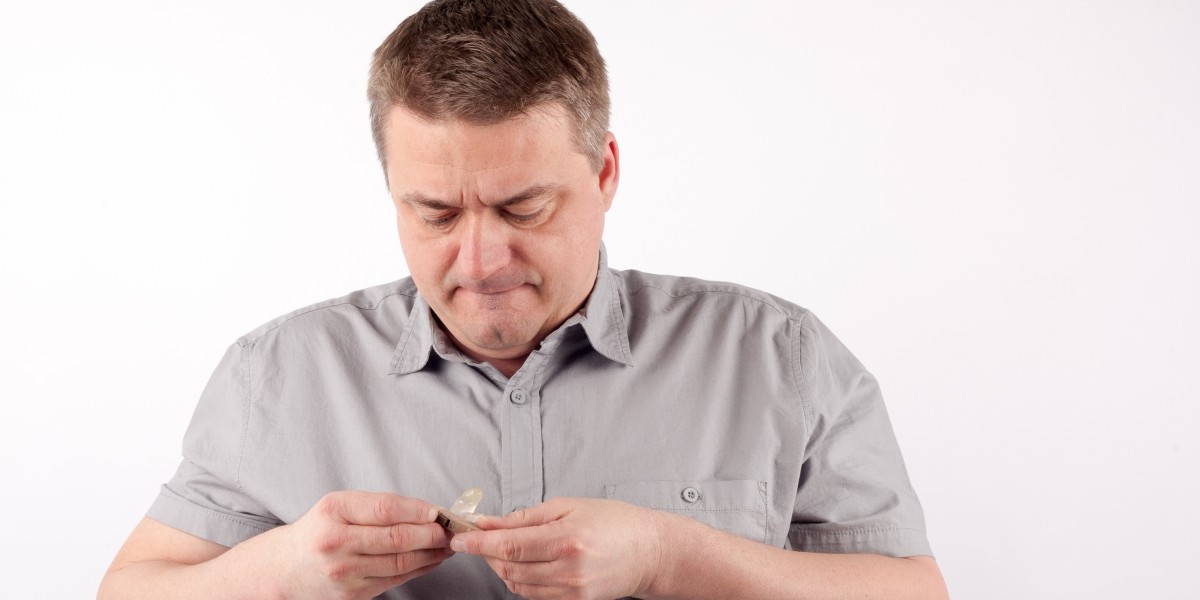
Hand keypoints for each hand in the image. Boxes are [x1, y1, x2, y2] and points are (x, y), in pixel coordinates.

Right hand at [268, 491, 452, 599]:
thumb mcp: (339, 506)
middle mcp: (336, 542)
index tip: (438, 511)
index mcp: (333, 511)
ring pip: (400, 562)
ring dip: (431, 553)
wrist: (287, 568)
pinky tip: (431, 560)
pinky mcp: (352, 595)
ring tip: (447, 544)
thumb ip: (378, 506)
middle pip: (396, 538)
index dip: (418, 510)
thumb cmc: (320, 530)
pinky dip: (419, 569)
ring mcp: (343, 572)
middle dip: (431, 534)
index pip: (385, 509)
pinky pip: (395, 580)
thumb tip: (427, 511)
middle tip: (450, 529)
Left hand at [449, 497, 666, 599]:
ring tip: (503, 548)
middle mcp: (568, 569)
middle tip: (479, 538)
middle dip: (487, 554)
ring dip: (501, 566)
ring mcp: (571, 590)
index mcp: (567, 539)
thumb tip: (491, 522)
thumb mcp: (569, 506)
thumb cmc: (614, 522)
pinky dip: (519, 579)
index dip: (479, 543)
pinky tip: (523, 563)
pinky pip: (532, 595)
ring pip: (517, 584)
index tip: (460, 538)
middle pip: (508, 567)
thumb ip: (527, 516)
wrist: (649, 552)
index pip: (509, 545)